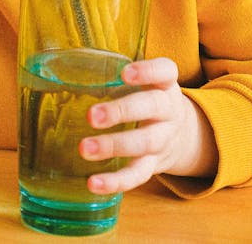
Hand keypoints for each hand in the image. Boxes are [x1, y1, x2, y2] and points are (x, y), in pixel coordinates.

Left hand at [79, 57, 217, 193]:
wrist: (182, 135)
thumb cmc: (149, 99)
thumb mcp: (145, 83)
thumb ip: (116, 75)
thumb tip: (68, 69)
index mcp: (165, 85)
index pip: (165, 71)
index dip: (147, 72)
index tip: (125, 73)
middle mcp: (169, 111)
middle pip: (152, 107)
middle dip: (122, 111)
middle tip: (92, 116)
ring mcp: (164, 139)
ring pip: (144, 143)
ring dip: (113, 146)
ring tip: (85, 148)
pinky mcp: (154, 165)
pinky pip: (138, 175)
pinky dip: (116, 181)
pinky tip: (94, 183)